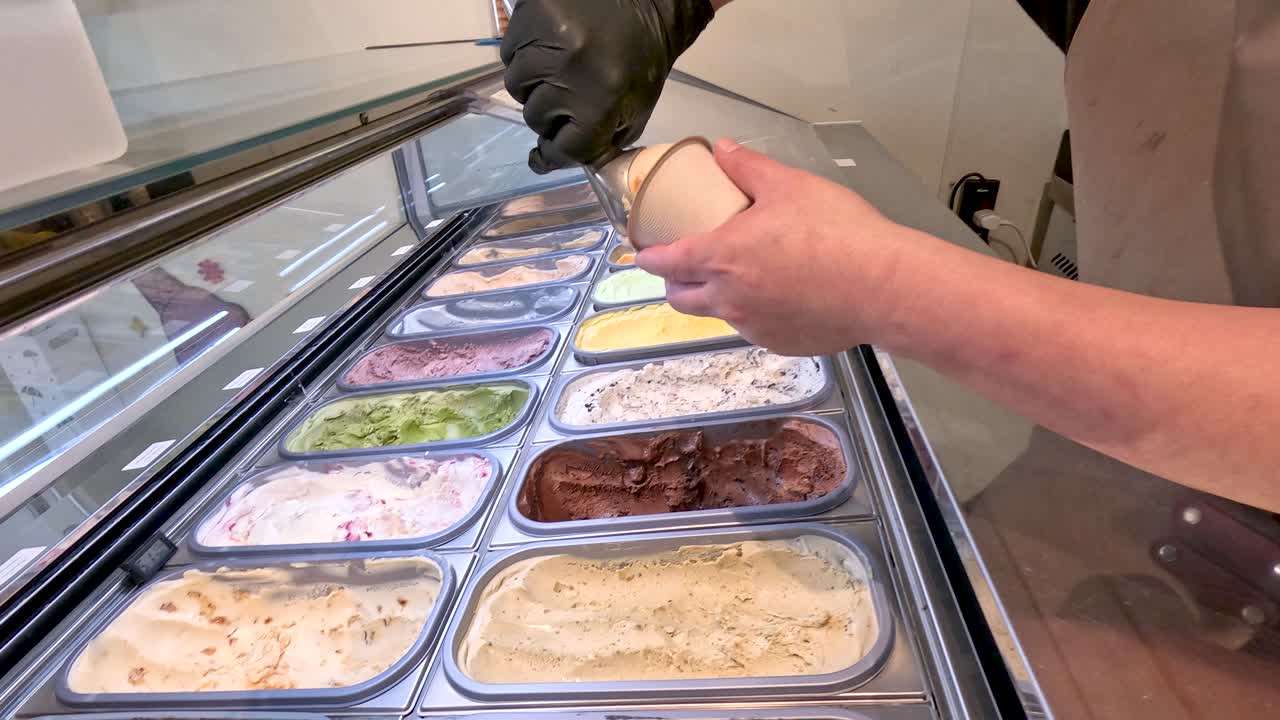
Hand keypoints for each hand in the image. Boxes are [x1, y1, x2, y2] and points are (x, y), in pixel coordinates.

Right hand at [500, 0, 715, 172]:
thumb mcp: (636, 109)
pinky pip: (509, 54)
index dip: (555, 154)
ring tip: (556, 68)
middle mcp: (568, 73)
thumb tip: (556, 159)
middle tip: (566, 94)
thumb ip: (601, 141)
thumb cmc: (643, 59)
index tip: (548, 153)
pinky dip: (525, 56)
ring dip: (533, 84)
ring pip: (516, 86)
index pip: (562, 148)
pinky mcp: (530, 16)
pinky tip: (548, 46)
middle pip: (535, 118)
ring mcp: (545, 41)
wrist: (647, 2)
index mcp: (600, 102)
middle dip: (549, 113)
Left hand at [636, 139, 927, 354]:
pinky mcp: (780, 344)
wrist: (884, 286)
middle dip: (676, 283)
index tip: (643, 253)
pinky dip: (757, 313)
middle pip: (682, 299)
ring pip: (719, 315)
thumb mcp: (789, 185)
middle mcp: (729, 300)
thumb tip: (722, 150)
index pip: (666, 263)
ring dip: (718, 298)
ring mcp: (753, 327)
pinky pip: (755, 329)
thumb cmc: (838, 232)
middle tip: (687, 266)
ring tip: (742, 277)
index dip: (649, 257)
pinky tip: (781, 296)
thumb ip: (748, 168)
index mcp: (720, 258)